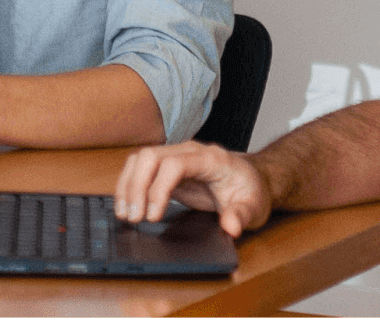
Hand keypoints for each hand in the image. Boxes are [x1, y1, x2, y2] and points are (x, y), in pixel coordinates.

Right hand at [115, 141, 271, 237]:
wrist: (251, 179)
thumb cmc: (251, 190)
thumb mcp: (254, 207)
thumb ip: (242, 215)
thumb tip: (230, 227)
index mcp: (209, 158)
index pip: (173, 165)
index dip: (158, 189)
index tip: (153, 216)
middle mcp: (187, 151)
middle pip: (149, 157)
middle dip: (135, 187)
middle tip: (133, 217)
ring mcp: (174, 156)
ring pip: (138, 160)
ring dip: (127, 186)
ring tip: (124, 214)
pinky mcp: (165, 166)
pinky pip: (139, 168)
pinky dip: (128, 185)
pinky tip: (126, 204)